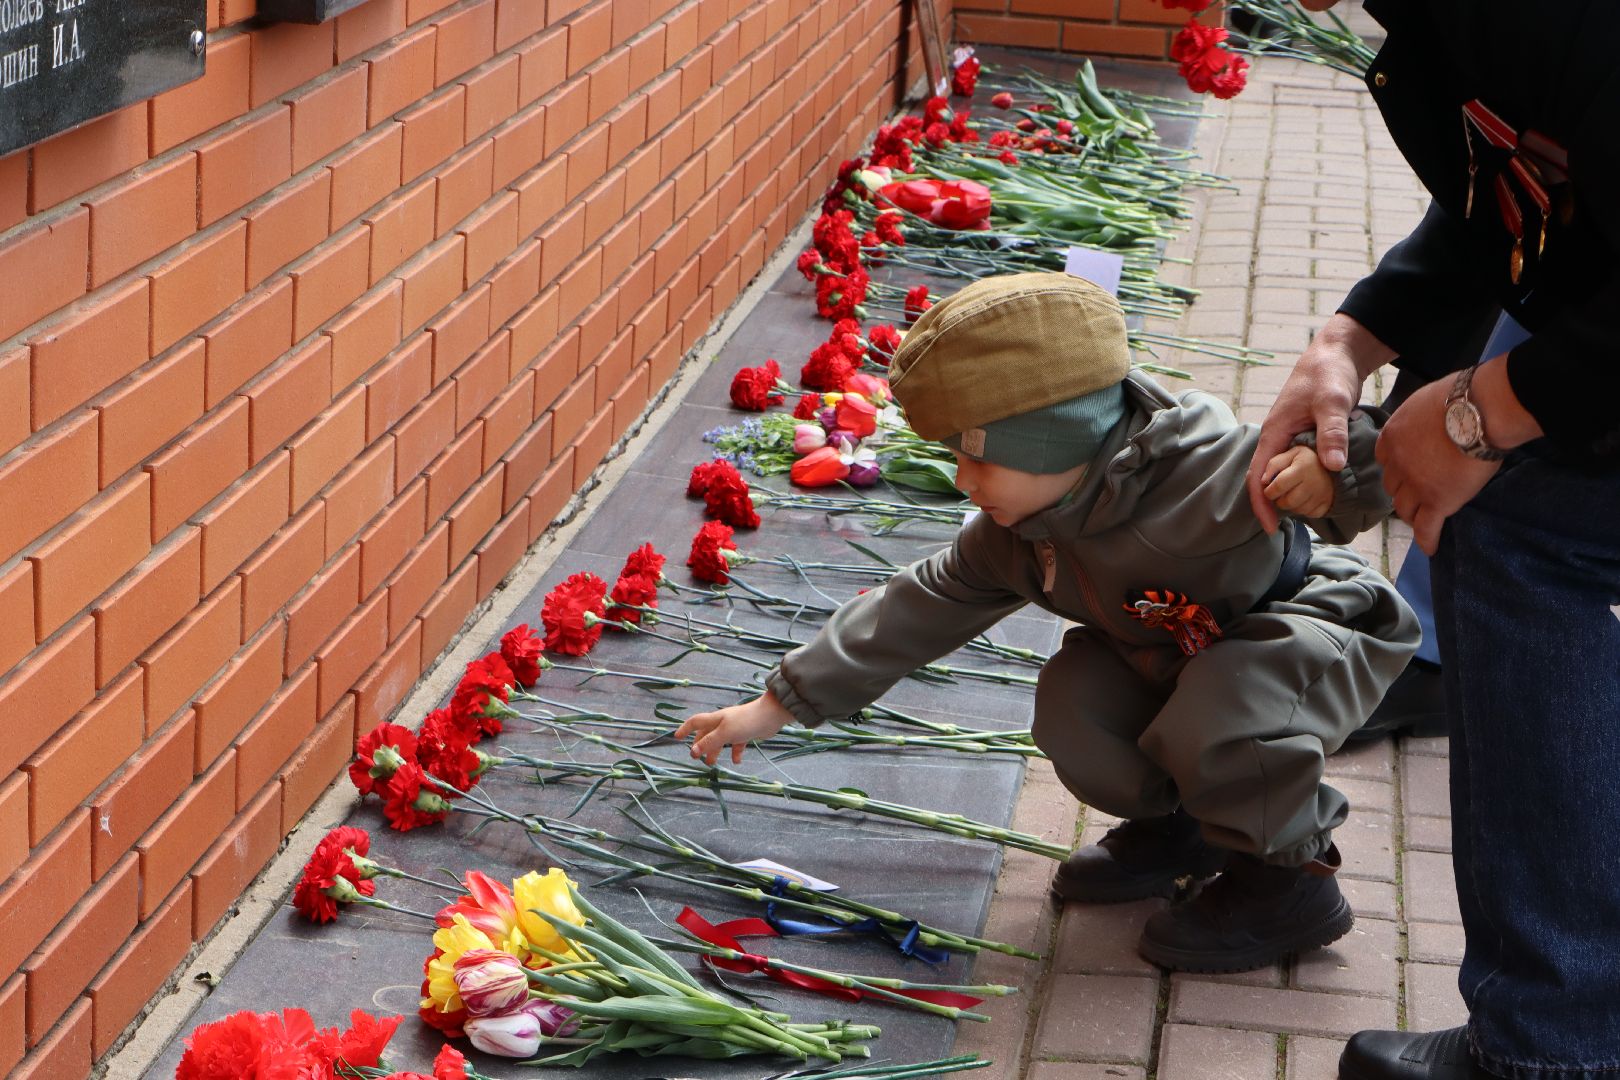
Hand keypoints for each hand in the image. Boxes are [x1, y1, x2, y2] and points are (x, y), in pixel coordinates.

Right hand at [673, 690, 795, 765]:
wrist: (771, 716)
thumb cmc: (746, 721)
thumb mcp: (725, 733)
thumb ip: (709, 743)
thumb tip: (693, 752)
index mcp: (715, 719)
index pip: (695, 722)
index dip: (685, 729)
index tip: (676, 738)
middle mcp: (723, 723)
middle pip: (706, 734)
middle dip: (700, 745)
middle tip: (696, 758)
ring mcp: (734, 728)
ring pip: (720, 741)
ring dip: (715, 752)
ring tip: (712, 764)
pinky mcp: (745, 733)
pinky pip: (736, 745)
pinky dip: (734, 753)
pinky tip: (736, 761)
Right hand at [1246, 314, 1393, 532]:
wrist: (1336, 354)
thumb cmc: (1328, 374)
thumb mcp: (1332, 401)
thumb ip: (1332, 432)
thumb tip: (1332, 466)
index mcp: (1274, 432)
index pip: (1258, 476)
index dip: (1261, 504)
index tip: (1270, 529)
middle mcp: (1277, 438)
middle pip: (1267, 479)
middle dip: (1276, 505)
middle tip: (1297, 526)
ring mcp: (1290, 438)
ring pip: (1283, 474)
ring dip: (1290, 494)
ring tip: (1309, 514)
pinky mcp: (1304, 437)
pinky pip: (1298, 466)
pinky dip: (1305, 481)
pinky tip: (1320, 491)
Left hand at [1262, 445, 1334, 518]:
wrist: (1334, 464)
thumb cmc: (1307, 459)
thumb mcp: (1290, 454)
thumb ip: (1274, 464)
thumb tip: (1264, 481)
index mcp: (1302, 467)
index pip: (1277, 487)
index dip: (1269, 490)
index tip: (1270, 488)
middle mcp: (1314, 482)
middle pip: (1286, 502)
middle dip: (1279, 499)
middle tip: (1283, 491)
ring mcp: (1323, 495)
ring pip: (1297, 510)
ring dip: (1291, 505)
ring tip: (1294, 492)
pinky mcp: (1328, 504)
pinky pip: (1309, 514)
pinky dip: (1303, 509)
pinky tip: (1305, 498)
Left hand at [1375, 376, 1501, 554]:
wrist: (1481, 410)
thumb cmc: (1460, 397)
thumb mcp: (1424, 402)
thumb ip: (1417, 421)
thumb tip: (1426, 423)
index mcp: (1391, 438)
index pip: (1385, 462)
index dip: (1397, 468)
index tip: (1407, 472)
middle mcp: (1397, 464)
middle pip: (1393, 487)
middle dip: (1404, 490)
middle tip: (1421, 493)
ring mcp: (1416, 485)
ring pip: (1405, 509)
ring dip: (1414, 514)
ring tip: (1425, 518)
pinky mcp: (1438, 501)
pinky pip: (1427, 527)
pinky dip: (1427, 539)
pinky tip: (1430, 547)